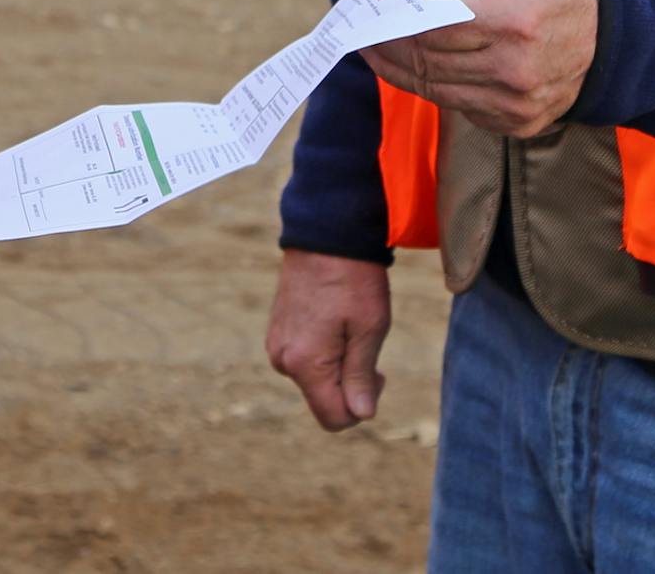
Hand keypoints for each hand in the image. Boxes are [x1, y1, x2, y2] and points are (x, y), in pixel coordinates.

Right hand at [266, 249, 390, 430]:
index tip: (378, 373)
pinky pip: (303, 360)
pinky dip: (323, 353)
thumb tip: (360, 415)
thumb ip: (361, 376)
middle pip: (323, 400)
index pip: (334, 419)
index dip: (362, 408)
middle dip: (350, 386)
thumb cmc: (354, 281)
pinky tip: (333, 322)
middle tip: (367, 345)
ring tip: (349, 328)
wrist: (325, 235)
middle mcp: (283, 360)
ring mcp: (276, 345)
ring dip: (337, 367)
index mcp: (305, 364)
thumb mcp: (369, 329)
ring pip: (314, 380)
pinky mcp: (277, 331)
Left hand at [362, 0, 595, 139]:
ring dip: (401, 72)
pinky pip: (463, 108)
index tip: (373, 10)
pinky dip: (436, 89)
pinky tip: (414, 71)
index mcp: (517, 21)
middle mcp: (516, 70)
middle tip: (363, 33)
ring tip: (374, 54)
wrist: (625, 35)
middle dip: (390, 45)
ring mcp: (519, 103)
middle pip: (431, 59)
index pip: (436, 26)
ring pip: (440, 90)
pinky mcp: (522, 123)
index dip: (398, 19)